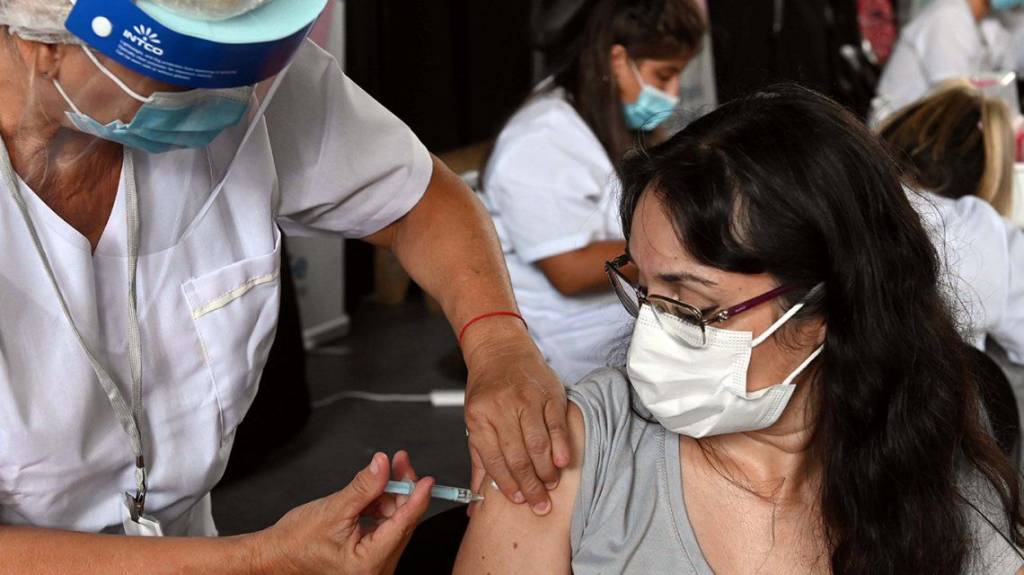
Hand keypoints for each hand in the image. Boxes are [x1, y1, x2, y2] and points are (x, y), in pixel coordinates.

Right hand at [254, 451, 432, 574]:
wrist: (278, 554)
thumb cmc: (298, 541)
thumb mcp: (335, 508)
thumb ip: (364, 486)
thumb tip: (383, 465)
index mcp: (369, 562)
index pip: (403, 525)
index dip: (417, 498)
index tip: (426, 480)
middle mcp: (376, 569)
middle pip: (403, 522)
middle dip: (402, 490)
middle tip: (398, 463)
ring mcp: (375, 565)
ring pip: (395, 523)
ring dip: (391, 497)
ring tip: (378, 477)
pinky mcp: (371, 557)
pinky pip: (385, 528)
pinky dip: (382, 508)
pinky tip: (374, 493)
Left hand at [463, 330, 570, 515]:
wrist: (500, 349)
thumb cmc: (487, 389)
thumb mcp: (475, 420)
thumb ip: (479, 458)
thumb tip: (475, 498)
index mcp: (478, 417)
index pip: (494, 459)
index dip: (508, 484)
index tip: (519, 500)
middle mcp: (501, 408)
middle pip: (517, 456)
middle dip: (530, 485)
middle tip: (541, 504)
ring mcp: (526, 399)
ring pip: (538, 443)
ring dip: (546, 470)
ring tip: (551, 485)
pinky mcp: (548, 393)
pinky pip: (556, 424)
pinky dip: (561, 446)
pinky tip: (563, 463)